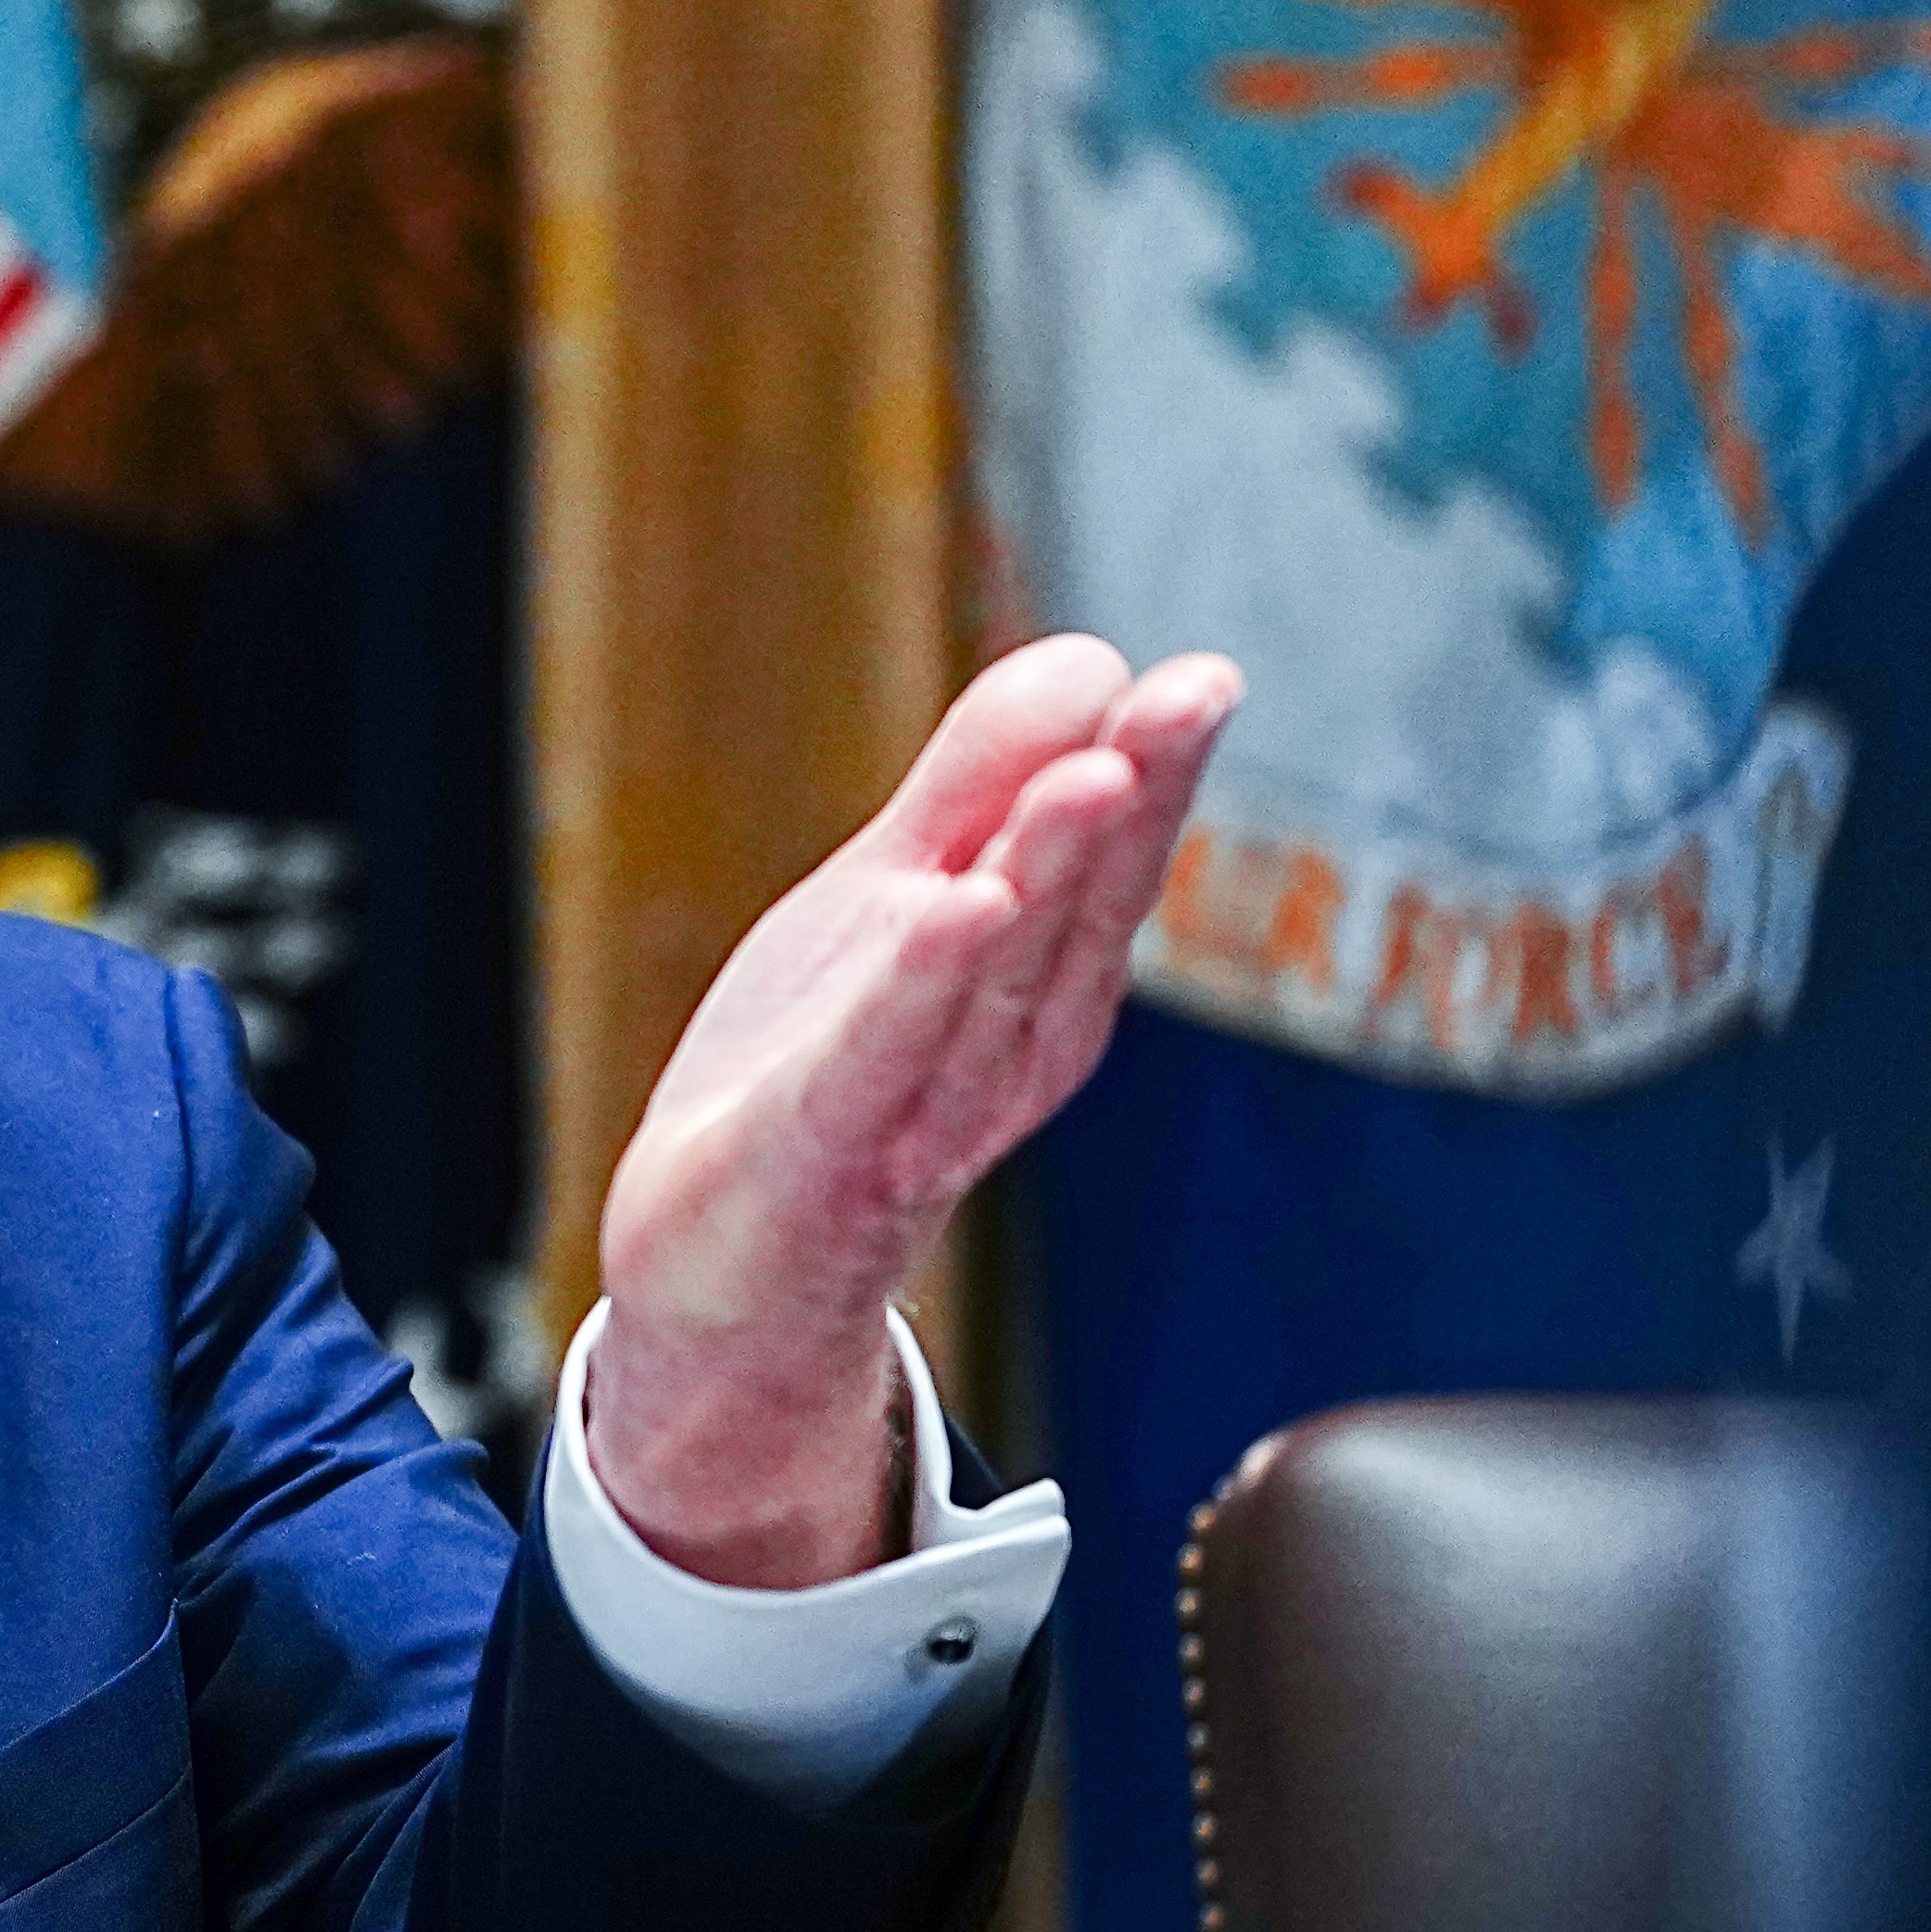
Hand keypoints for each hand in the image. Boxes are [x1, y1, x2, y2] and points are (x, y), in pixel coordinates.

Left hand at [577, 631, 1237, 1587]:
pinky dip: (922, 986)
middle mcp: (1009, 1044)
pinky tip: (956, 908)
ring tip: (1086, 779)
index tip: (1205, 676)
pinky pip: (883, 1057)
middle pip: (1077, 909)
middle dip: (1132, 801)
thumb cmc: (823, 1071)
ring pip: (996, 977)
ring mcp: (927, 1105)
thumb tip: (1091, 659)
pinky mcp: (830, 1149)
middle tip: (1185, 699)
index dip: (1158, 768)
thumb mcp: (899, 898)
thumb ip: (980, 787)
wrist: (725, 1272)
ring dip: (1045, 876)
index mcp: (1040, 978)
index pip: (1110, 858)